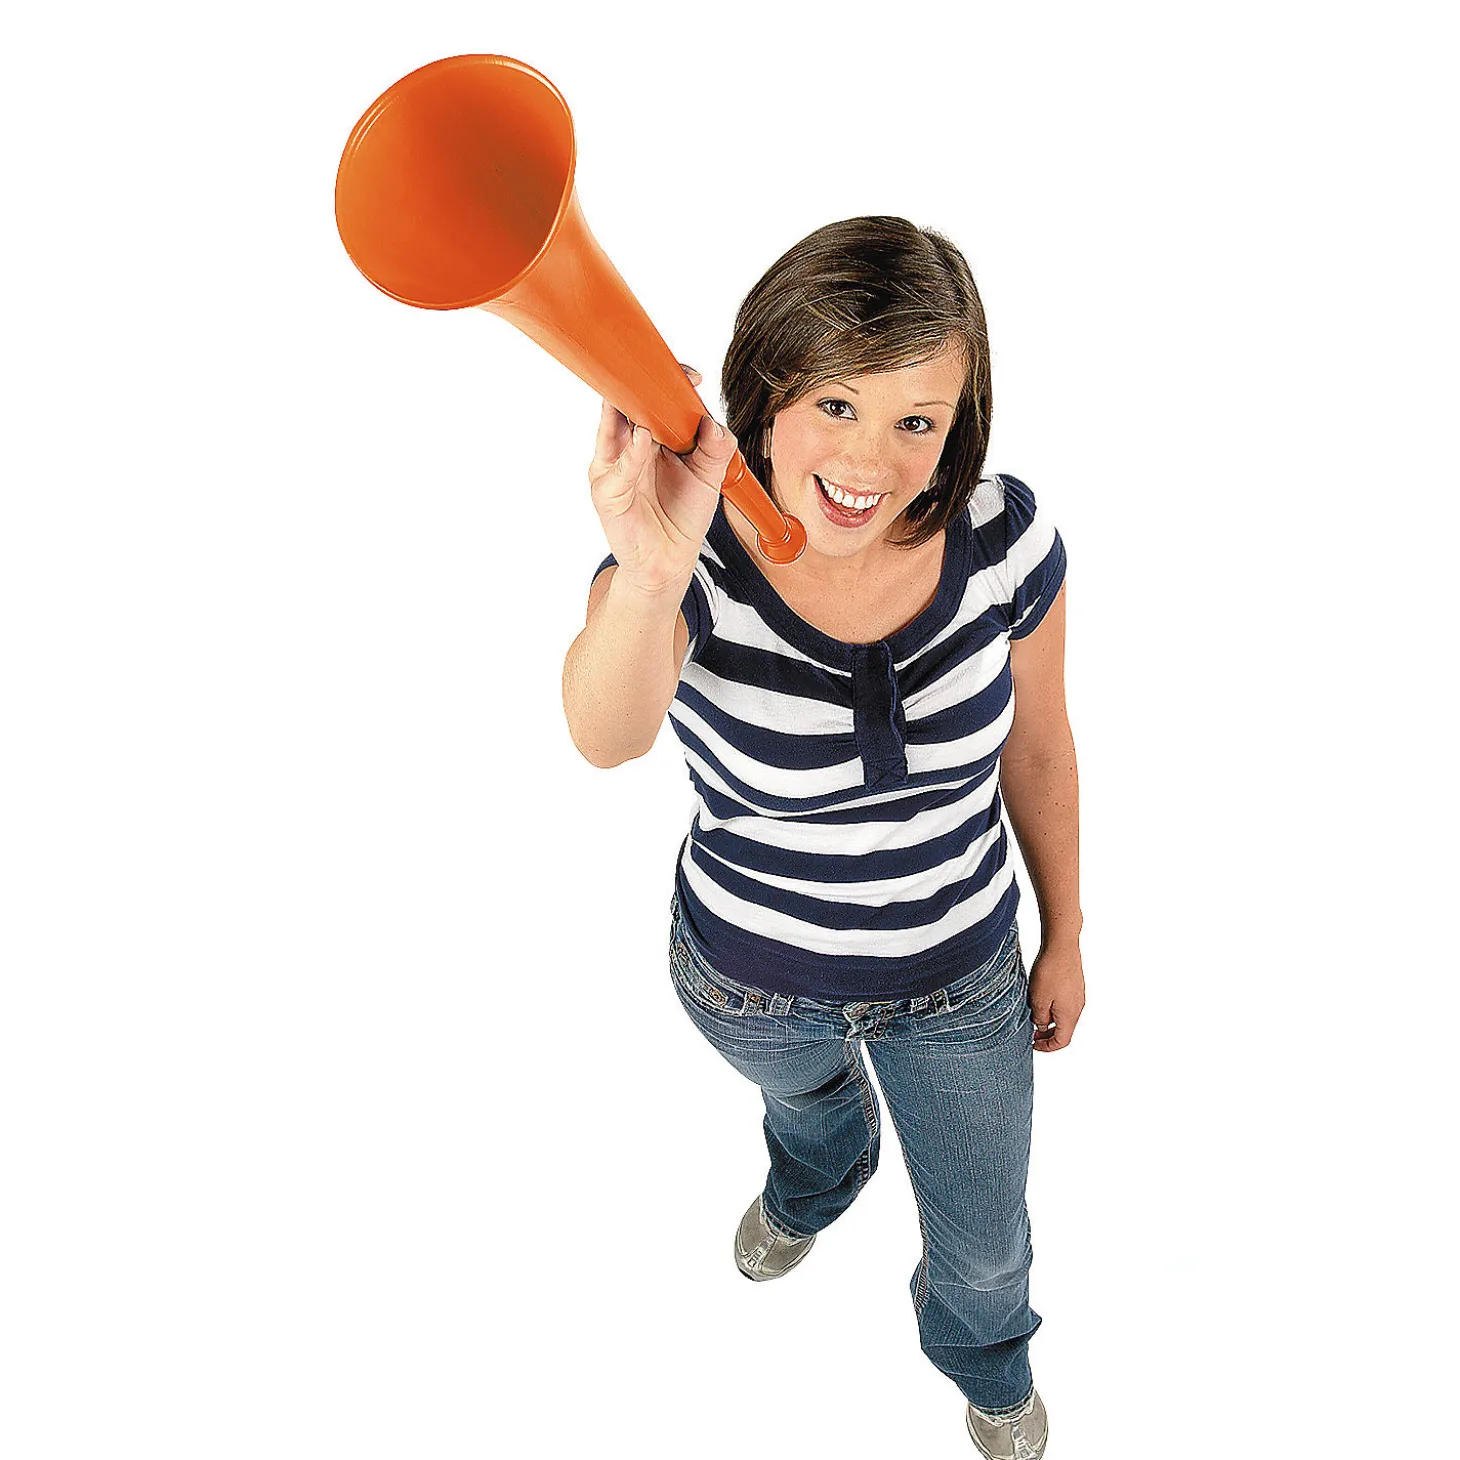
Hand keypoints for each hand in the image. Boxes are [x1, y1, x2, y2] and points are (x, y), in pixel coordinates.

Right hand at [588, 365, 736, 597]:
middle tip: (662, 373)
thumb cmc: (682, 516)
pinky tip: (642, 440)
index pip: (649, 399)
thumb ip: (717, 449)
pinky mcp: (607, 494)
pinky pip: (617, 470)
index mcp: (648, 438)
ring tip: (649, 399)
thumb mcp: (709, 477)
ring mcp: (613, 468)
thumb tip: (714, 424)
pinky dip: (630, 454)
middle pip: (625, 404)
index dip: (665, 383)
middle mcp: (625, 447)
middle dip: (641, 385)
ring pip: (614, 428)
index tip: (690, 376)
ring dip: (631, 411)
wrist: (669, 561)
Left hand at [1027, 938, 1084, 1052]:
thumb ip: (1040, 1018)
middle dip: (1047, 1034)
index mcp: (1070, 1015)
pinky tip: (1041, 998)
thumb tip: (1042, 1027)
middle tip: (1031, 1032)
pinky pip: (1065, 1003)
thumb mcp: (1038, 1000)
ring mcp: (1078, 995)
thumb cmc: (1051, 971)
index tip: (1034, 1044)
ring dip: (1049, 1019)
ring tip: (1034, 1013)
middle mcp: (1077, 1007)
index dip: (1047, 1047)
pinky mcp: (1075, 985)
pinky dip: (1053, 1008)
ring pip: (1064, 1016)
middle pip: (1064, 1029)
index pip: (1062, 1041)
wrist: (1062, 945)